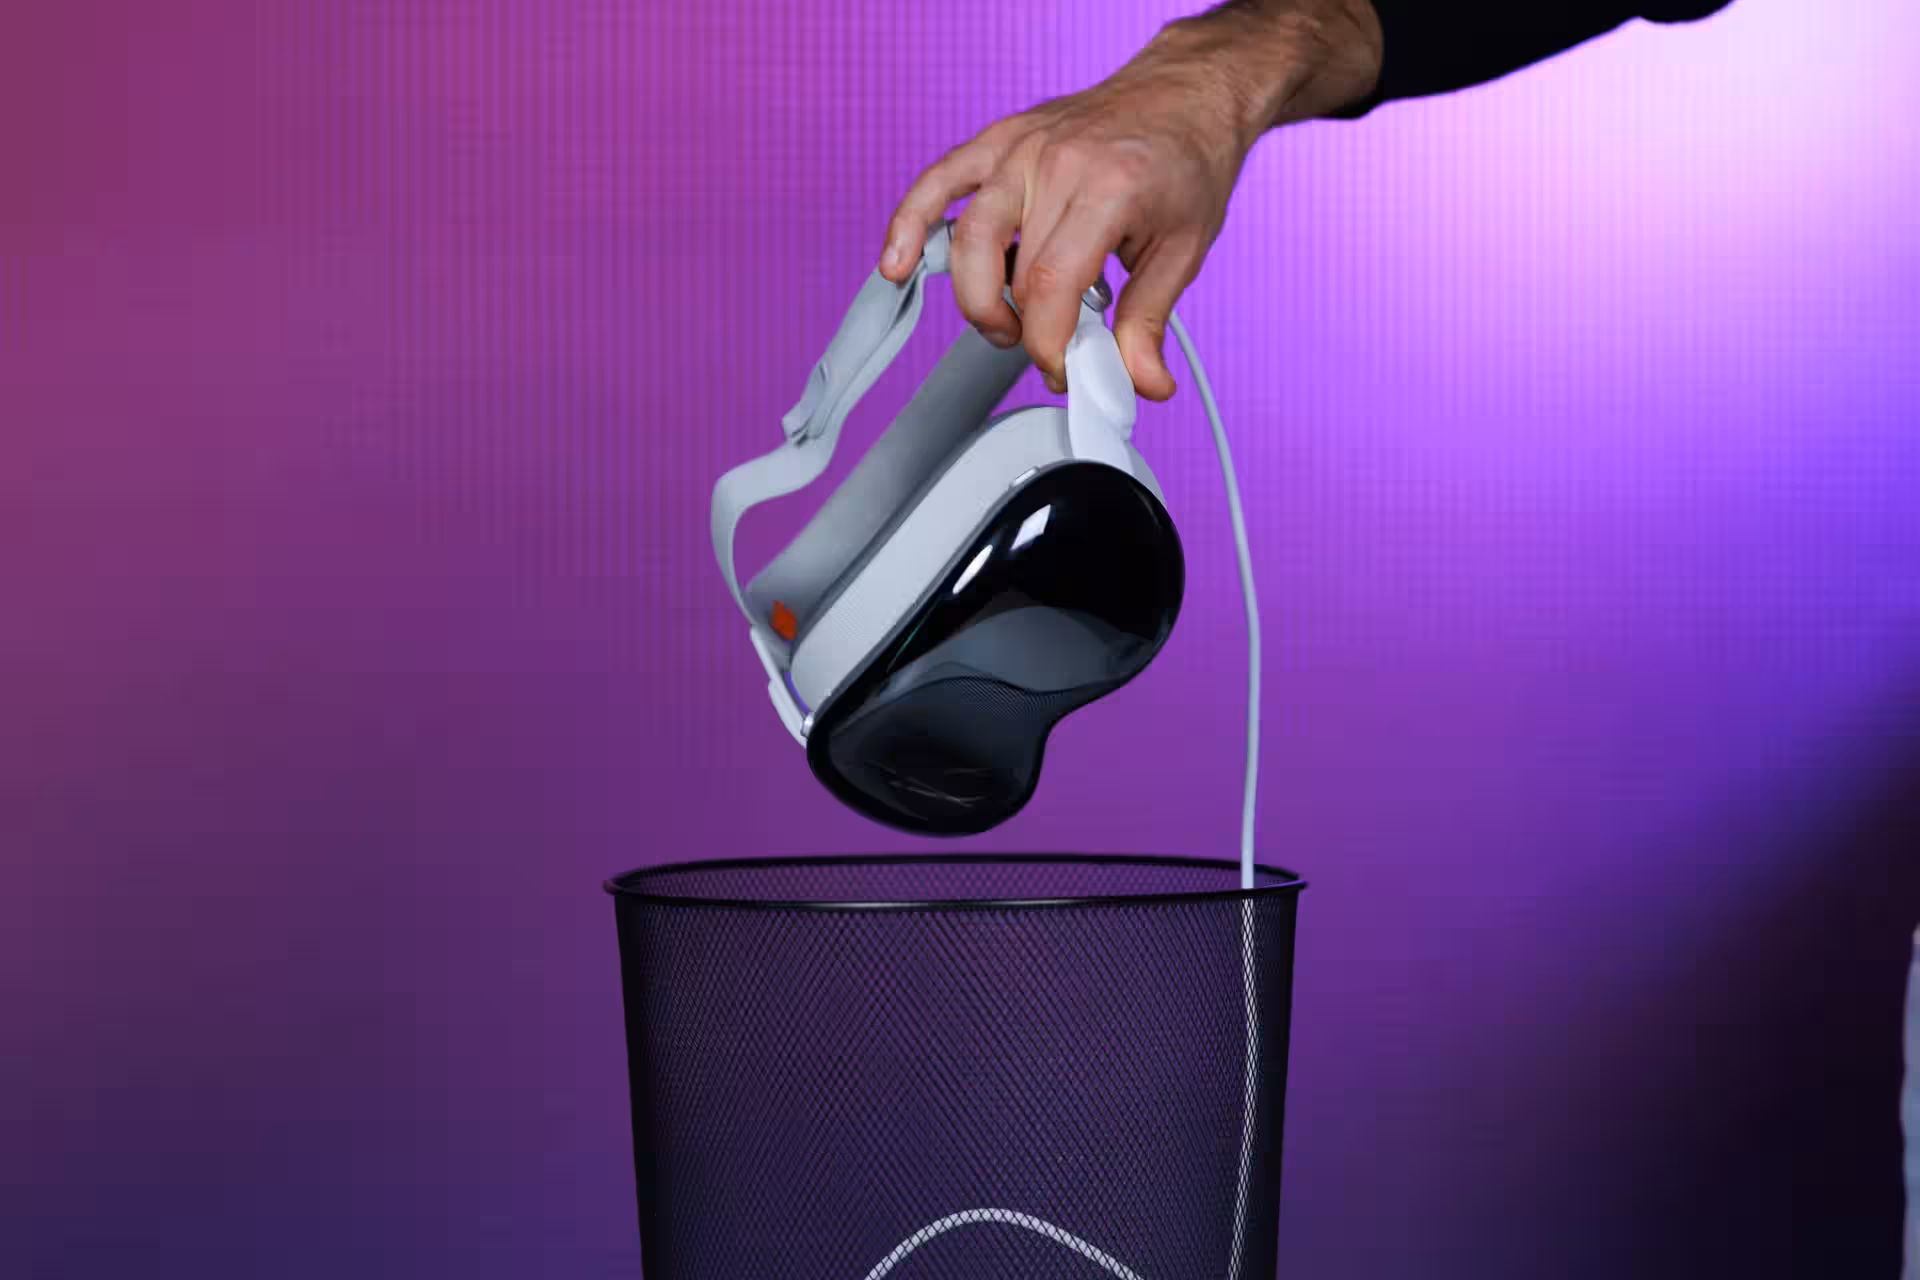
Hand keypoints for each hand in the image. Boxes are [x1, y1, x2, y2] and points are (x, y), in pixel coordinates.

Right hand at [879, 0, 1382, 398]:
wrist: (1187, 91)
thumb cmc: (1188, 161)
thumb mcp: (1184, 249)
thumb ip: (1149, 321)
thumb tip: (1142, 384)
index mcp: (1109, 188)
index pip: (1052, 287)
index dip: (1049, 345)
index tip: (1064, 369)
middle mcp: (1057, 162)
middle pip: (1010, 272)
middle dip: (1021, 331)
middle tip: (1046, 350)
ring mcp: (1023, 146)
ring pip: (969, 236)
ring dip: (976, 298)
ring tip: (1000, 324)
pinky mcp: (1002, 139)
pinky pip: (940, 181)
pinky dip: (911, 224)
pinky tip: (896, 264)